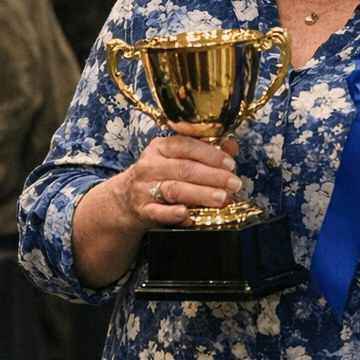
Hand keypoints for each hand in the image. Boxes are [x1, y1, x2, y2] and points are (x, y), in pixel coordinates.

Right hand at [118, 132, 242, 228]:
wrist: (126, 199)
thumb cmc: (159, 175)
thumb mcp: (177, 159)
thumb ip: (205, 151)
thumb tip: (231, 146)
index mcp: (159, 147)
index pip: (186, 146)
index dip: (210, 154)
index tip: (230, 164)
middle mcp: (150, 166)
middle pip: (184, 168)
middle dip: (212, 176)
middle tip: (233, 184)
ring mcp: (144, 188)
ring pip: (174, 189)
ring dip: (200, 194)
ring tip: (221, 198)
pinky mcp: (143, 210)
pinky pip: (158, 212)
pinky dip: (173, 214)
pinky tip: (187, 214)